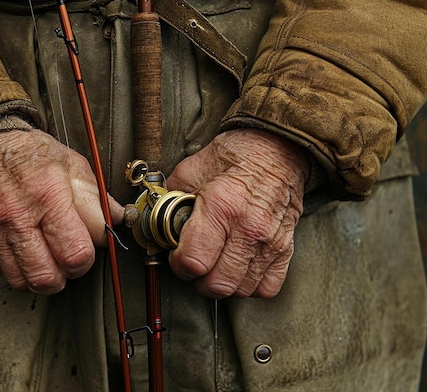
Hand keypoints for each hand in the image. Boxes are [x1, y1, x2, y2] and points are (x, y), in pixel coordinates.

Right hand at [0, 129, 123, 294]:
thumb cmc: (30, 153)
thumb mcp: (72, 165)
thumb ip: (96, 198)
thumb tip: (116, 220)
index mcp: (47, 195)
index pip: (74, 254)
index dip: (86, 259)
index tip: (87, 250)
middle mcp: (18, 216)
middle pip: (46, 277)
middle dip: (63, 275)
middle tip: (67, 259)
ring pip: (21, 281)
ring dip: (38, 276)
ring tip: (46, 256)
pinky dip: (12, 268)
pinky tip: (22, 251)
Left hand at [166, 129, 308, 297]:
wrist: (278, 148)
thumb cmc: (235, 157)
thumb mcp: (191, 169)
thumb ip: (169, 198)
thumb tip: (152, 219)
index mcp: (221, 206)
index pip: (194, 262)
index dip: (179, 264)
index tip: (177, 255)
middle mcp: (248, 228)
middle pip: (218, 284)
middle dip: (199, 279)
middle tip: (196, 263)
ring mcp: (270, 241)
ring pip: (241, 290)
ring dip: (224, 283)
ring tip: (217, 263)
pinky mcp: (286, 248)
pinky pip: (267, 288)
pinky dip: (251, 285)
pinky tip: (240, 267)